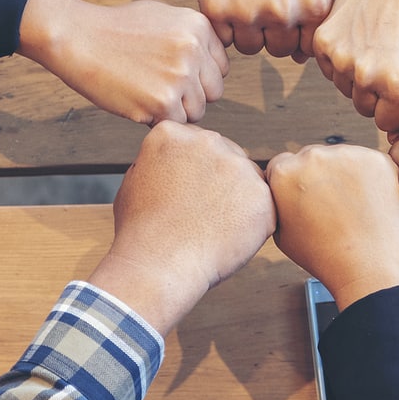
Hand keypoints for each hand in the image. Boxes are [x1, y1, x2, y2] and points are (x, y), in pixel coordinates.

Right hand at [17, 0, 226, 124]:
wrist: (78, 39)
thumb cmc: (116, 28)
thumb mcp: (164, 16)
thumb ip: (193, 36)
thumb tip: (213, 61)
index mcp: (198, 27)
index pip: (220, 67)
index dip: (200, 75)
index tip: (177, 73)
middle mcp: (193, 51)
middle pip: (214, 91)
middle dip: (192, 94)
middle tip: (163, 87)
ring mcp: (178, 78)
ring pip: (197, 111)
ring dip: (176, 110)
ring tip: (148, 92)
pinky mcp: (160, 103)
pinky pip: (175, 123)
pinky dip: (158, 119)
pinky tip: (138, 101)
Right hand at [89, 122, 273, 334]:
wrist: (157, 265)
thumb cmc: (140, 233)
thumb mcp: (134, 181)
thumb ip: (158, 162)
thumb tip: (173, 161)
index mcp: (172, 134)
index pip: (197, 146)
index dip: (194, 173)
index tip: (185, 196)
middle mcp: (207, 141)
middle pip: (226, 156)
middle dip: (220, 182)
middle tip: (202, 215)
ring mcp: (236, 165)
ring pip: (248, 179)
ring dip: (238, 200)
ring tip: (214, 228)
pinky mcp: (260, 193)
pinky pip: (264, 206)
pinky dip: (253, 224)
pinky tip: (229, 237)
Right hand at [194, 0, 334, 59]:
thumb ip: (320, 15)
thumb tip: (302, 58)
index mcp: (314, 5)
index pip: (307, 46)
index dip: (296, 32)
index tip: (288, 11)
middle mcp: (283, 12)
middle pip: (279, 50)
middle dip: (273, 32)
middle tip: (264, 1)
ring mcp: (248, 12)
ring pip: (250, 47)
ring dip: (248, 30)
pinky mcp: (216, 9)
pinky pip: (223, 37)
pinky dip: (225, 23)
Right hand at [267, 143, 398, 308]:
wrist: (369, 268)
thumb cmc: (326, 256)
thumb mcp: (282, 233)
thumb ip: (278, 201)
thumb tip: (283, 187)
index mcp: (284, 172)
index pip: (284, 164)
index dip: (296, 184)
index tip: (309, 199)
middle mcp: (312, 156)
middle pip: (313, 157)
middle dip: (320, 176)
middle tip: (333, 206)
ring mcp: (347, 154)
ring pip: (343, 158)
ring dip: (346, 174)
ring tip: (353, 208)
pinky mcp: (376, 158)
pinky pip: (369, 163)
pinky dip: (371, 178)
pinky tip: (370, 203)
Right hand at [313, 0, 398, 132]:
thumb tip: (395, 139)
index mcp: (396, 84)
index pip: (387, 123)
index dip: (396, 105)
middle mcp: (365, 75)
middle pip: (364, 108)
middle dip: (376, 94)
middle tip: (388, 61)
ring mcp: (340, 58)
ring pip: (344, 89)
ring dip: (356, 76)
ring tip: (375, 46)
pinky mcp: (322, 42)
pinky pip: (327, 69)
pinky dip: (339, 59)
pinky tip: (358, 37)